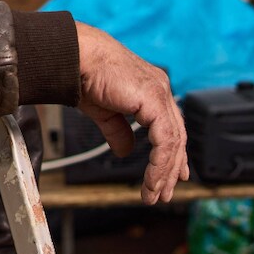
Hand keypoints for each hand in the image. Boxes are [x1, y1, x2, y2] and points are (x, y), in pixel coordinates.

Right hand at [75, 22, 188, 204]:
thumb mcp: (105, 112)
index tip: (174, 175)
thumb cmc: (85, 76)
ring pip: (173, 141)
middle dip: (171, 168)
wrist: (76, 59)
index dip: (173, 153)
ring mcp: (160, 93)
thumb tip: (125, 152)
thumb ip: (118, 131)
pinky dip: (160, 163)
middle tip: (164, 193)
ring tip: (154, 193)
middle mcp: (161, 90)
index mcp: (151, 90)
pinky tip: (152, 179)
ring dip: (164, 171)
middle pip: (177, 136)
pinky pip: (164, 139)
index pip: (171, 126)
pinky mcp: (154, 100)